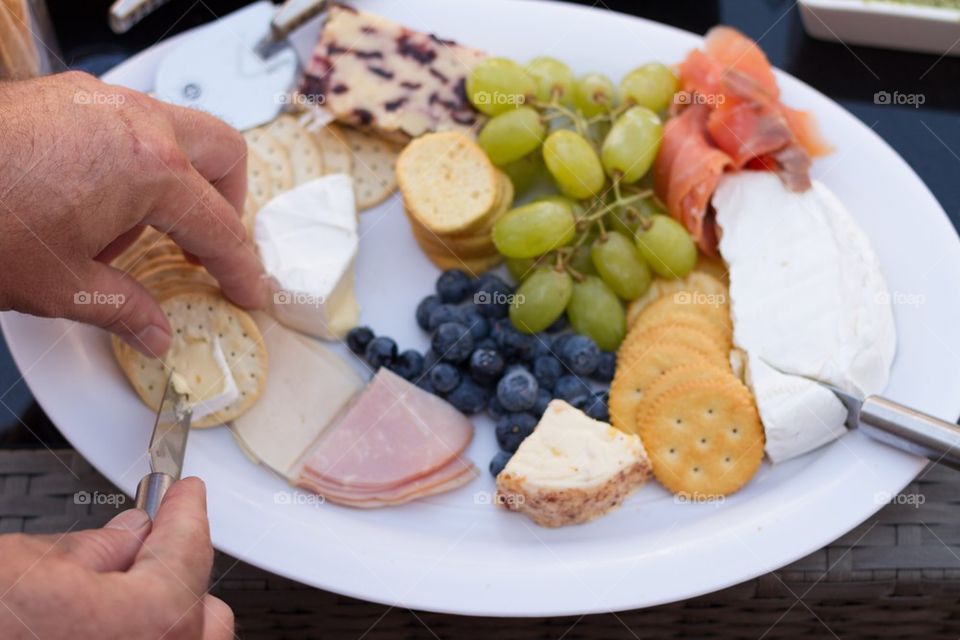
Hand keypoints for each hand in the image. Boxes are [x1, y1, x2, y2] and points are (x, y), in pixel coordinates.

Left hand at [0, 71, 265, 355]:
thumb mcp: (60, 285)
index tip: (247, 288)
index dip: (240, 267)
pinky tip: (99, 201)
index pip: (219, 225)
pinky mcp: (69, 96)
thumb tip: (156, 332)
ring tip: (134, 231)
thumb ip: (125, 308)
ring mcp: (101, 101)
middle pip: (223, 154)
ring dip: (180, 181)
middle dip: (228, 203)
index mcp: (149, 168)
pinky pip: (132, 123)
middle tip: (206, 249)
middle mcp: (135, 121)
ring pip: (179, 131)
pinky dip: (138, 161)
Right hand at [0, 478, 232, 639]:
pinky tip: (100, 631)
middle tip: (147, 542)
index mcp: (148, 623)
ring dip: (167, 622)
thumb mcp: (22, 569)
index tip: (185, 496)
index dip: (185, 514)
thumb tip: (128, 536)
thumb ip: (94, 550)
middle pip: (203, 614)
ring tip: (121, 594)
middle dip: (179, 574)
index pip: (187, 552)